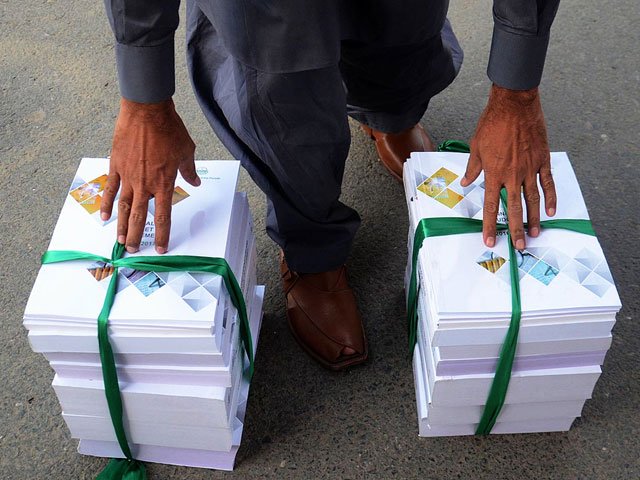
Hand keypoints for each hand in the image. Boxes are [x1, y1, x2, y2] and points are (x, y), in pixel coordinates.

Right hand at [100, 98, 199, 253]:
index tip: (161, 248)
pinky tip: (103, 217)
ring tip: (120, 241)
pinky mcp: (116, 166)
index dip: (163, 234)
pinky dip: (106, 204)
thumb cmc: (169, 130)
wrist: (147, 112)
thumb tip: (195, 181)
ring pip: (124, 207)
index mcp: (164, 183)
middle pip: (140, 217)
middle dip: (137, 236)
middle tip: (134, 250)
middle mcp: (145, 184)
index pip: (164, 216)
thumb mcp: (186, 151)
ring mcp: (129, 176)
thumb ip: (189, 170)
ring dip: (121, 226)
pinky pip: (110, 189)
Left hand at [461, 84, 556, 249]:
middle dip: (516, 229)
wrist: (514, 105)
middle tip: (519, 246)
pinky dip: (550, 198)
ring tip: (534, 234)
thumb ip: (472, 169)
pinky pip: (548, 183)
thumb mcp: (475, 147)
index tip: (489, 240)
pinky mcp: (542, 160)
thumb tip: (465, 183)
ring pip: (533, 200)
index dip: (489, 225)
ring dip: (534, 219)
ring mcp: (529, 169)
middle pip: (514, 208)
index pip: (490, 206)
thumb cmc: (492, 124)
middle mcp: (512, 175)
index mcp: (494, 174)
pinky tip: (551, 211)